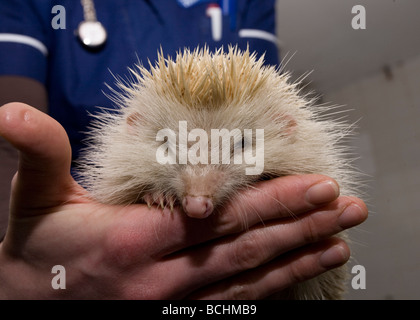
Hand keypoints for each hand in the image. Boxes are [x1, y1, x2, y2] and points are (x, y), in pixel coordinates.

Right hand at [0, 102, 366, 298]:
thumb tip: (10, 111)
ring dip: (298, 258)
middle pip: (246, 249)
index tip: (317, 185)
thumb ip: (37, 153)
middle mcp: (162, 280)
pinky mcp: (175, 319)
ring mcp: (173, 307)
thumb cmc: (37, 249)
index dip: (271, 202)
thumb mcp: (33, 198)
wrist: (26, 302)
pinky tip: (299, 273)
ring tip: (339, 240)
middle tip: (348, 207)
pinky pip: (234, 306)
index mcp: (135, 243)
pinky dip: (271, 290)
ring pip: (249, 282)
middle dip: (301, 225)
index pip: (218, 218)